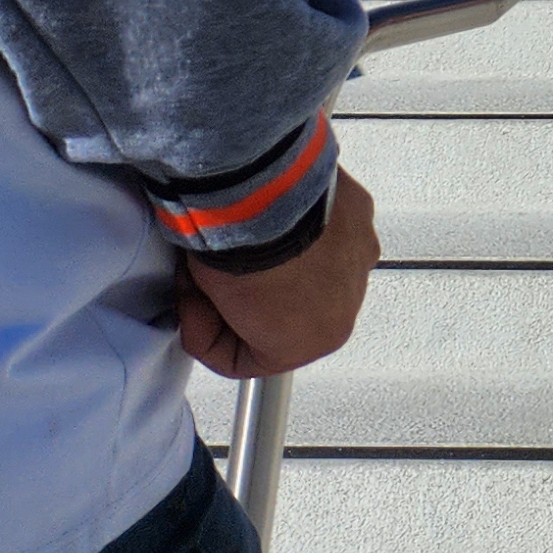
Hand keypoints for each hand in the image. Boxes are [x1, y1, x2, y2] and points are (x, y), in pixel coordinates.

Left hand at [175, 170, 378, 379]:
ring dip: (282, 261)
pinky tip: (272, 213)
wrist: (262, 197)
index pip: (250, 355)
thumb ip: (225, 311)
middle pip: (287, 312)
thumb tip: (222, 294)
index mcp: (316, 340)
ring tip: (243, 240)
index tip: (191, 306)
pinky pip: (327, 227)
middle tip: (212, 277)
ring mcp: (359, 257)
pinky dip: (303, 223)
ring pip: (311, 269)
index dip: (209, 332)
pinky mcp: (361, 215)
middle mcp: (350, 304)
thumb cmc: (237, 257)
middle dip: (250, 299)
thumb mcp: (210, 305)